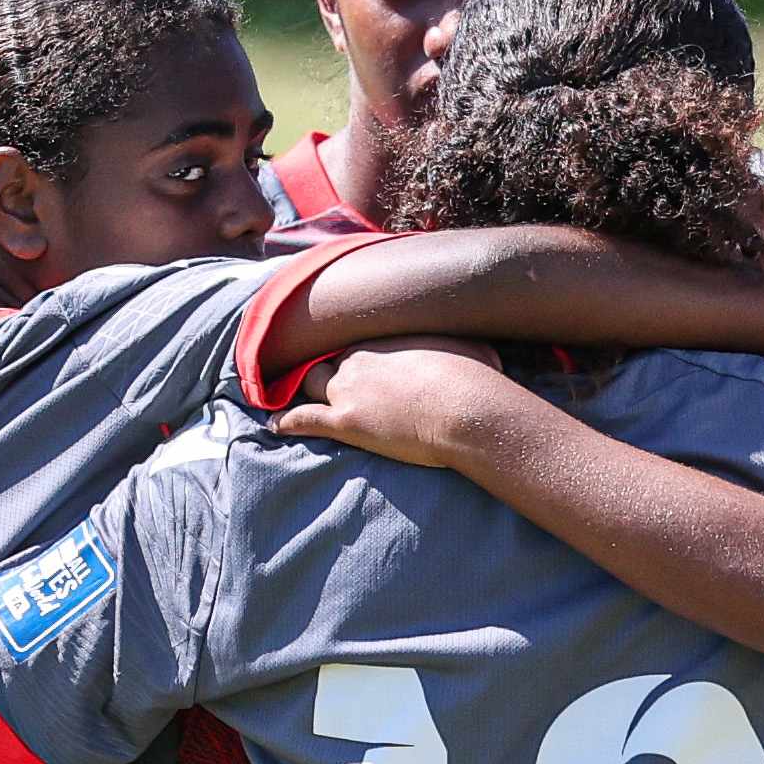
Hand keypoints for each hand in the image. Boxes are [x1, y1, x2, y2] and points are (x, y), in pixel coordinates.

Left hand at [272, 341, 544, 471]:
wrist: (464, 407)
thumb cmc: (476, 378)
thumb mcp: (476, 349)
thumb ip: (468, 350)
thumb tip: (488, 356)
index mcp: (388, 338)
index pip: (360, 339)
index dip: (357, 352)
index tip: (359, 358)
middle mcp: (361, 358)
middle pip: (332, 360)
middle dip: (327, 366)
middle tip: (324, 374)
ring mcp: (349, 389)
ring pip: (312, 382)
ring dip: (305, 387)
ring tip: (294, 391)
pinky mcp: (346, 422)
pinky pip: (304, 418)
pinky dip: (287, 421)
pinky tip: (275, 425)